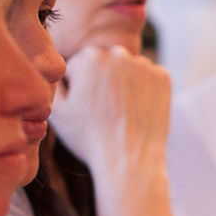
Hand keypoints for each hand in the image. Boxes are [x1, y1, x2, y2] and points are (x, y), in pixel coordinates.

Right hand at [50, 44, 170, 178]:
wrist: (130, 162)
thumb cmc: (90, 140)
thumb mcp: (56, 112)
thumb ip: (52, 82)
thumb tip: (56, 69)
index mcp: (89, 57)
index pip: (78, 66)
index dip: (79, 89)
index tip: (86, 108)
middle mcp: (118, 54)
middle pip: (104, 64)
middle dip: (102, 82)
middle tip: (104, 112)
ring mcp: (144, 65)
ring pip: (127, 69)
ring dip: (124, 84)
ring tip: (121, 113)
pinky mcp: (163, 78)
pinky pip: (149, 78)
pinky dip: (145, 90)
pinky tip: (138, 111)